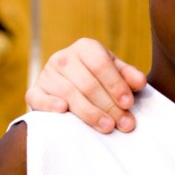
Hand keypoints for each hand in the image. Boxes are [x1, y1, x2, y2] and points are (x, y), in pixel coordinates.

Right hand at [24, 38, 145, 132]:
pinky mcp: (34, 91)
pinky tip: (63, 111)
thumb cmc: (101, 78)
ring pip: (68, 93)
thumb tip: (140, 83)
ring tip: (107, 126)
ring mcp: (46, 74)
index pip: (100, 64)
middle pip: (87, 83)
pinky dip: (49, 104)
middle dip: (108, 105)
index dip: (115, 84)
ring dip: (89, 112)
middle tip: (124, 123)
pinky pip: (38, 97)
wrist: (72, 84)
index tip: (128, 103)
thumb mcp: (117, 73)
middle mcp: (63, 57)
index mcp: (86, 47)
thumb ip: (129, 76)